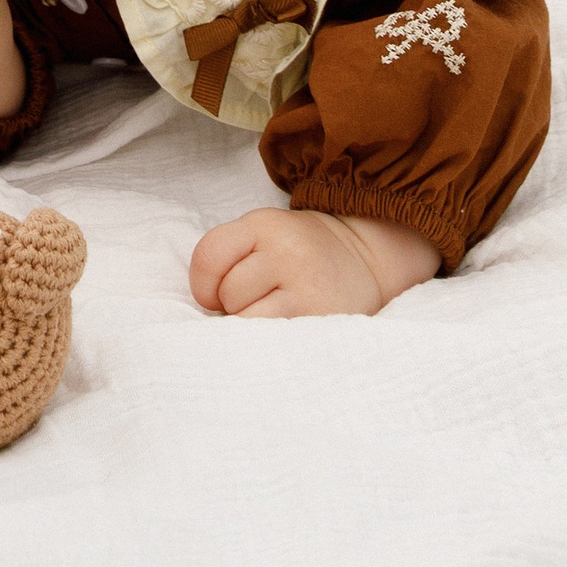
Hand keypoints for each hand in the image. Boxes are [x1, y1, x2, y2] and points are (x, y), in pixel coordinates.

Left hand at [188, 206, 439, 318]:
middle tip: (258, 300)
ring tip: (274, 313)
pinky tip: (286, 328)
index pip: (209, 256)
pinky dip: (270, 341)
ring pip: (248, 321)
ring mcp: (307, 286)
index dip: (203, 283)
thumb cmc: (295, 253)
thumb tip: (206, 312)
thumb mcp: (262, 234)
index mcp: (263, 224)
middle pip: (228, 294)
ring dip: (252, 325)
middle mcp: (286, 251)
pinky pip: (273, 340)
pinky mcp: (322, 319)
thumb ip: (228, 257)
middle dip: (233, 305)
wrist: (363, 260)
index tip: (215, 294)